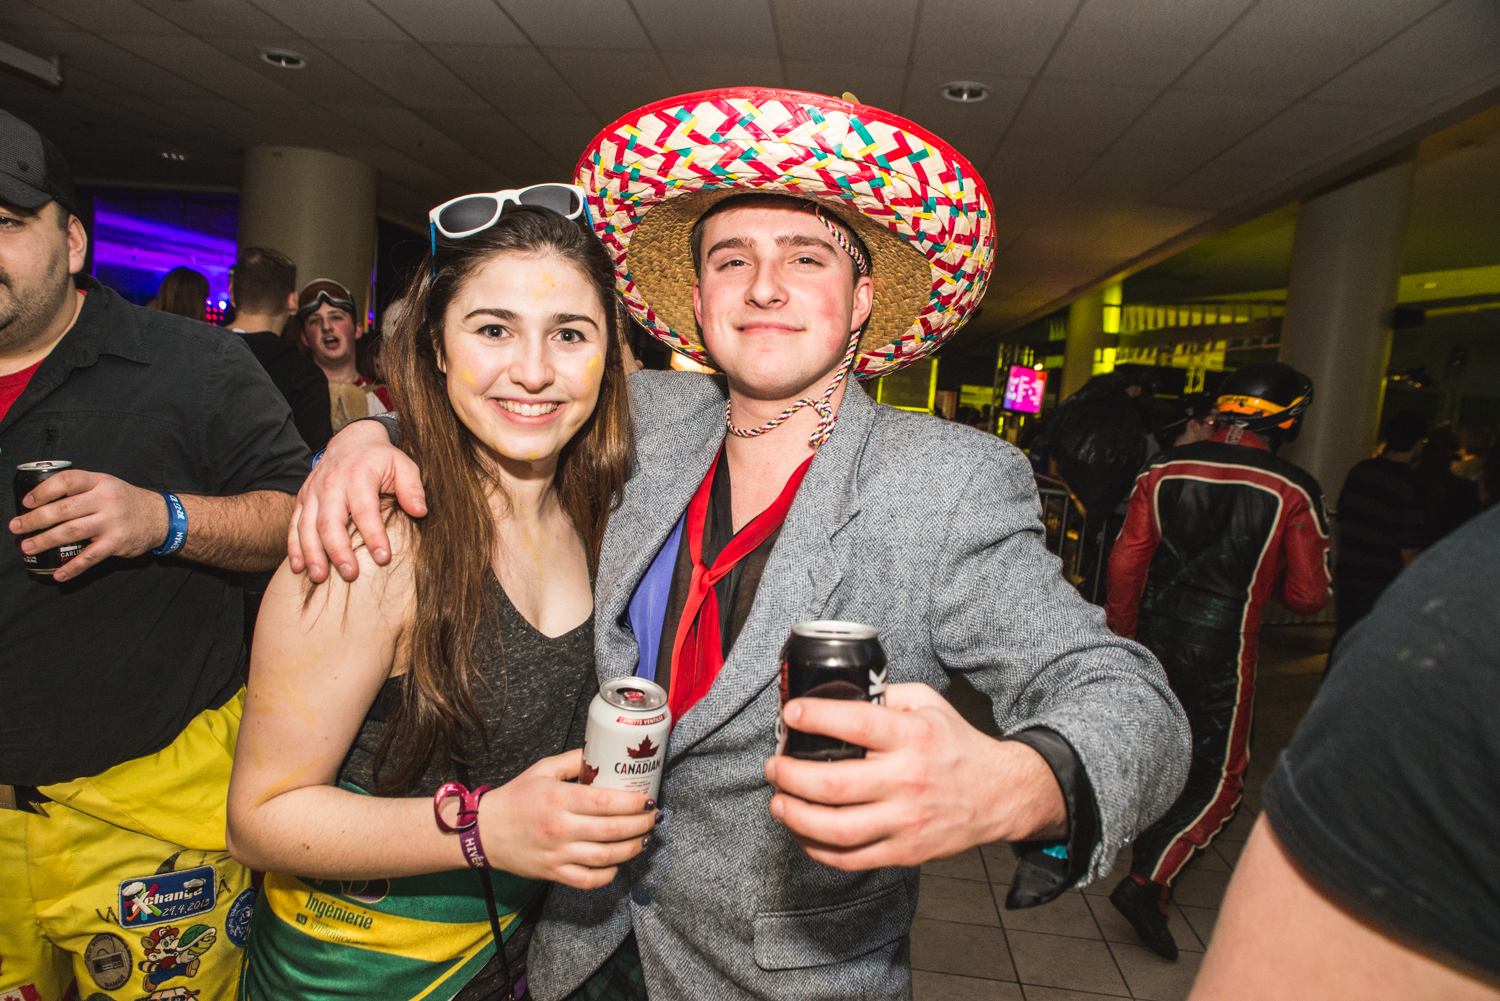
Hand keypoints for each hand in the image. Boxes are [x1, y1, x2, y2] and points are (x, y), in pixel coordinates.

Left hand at [9, 469, 168, 581]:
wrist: (161, 517)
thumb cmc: (126, 501)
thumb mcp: (106, 485)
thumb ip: (80, 490)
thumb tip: (42, 502)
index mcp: (100, 482)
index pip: (67, 481)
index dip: (44, 491)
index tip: (27, 502)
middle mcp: (106, 500)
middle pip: (63, 509)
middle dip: (35, 520)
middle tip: (16, 527)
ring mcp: (112, 522)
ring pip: (71, 532)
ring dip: (45, 541)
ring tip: (28, 546)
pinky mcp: (117, 543)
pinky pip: (90, 557)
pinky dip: (72, 567)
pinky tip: (58, 574)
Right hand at [288, 420, 425, 583]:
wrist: (351, 441)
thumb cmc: (380, 458)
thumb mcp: (402, 464)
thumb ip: (412, 487)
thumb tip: (420, 512)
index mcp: (357, 476)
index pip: (365, 510)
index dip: (373, 535)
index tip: (383, 558)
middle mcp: (330, 484)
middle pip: (330, 522)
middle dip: (338, 551)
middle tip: (350, 574)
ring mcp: (313, 492)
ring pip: (307, 526)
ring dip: (312, 554)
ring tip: (319, 577)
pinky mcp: (302, 500)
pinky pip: (294, 525)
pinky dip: (294, 547)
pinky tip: (298, 567)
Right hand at [480, 749, 656, 889]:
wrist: (483, 832)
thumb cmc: (515, 799)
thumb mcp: (542, 770)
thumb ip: (573, 760)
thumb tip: (602, 751)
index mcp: (558, 799)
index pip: (605, 802)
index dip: (633, 803)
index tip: (649, 799)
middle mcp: (560, 828)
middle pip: (612, 830)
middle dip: (640, 825)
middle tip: (653, 819)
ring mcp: (557, 854)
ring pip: (605, 857)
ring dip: (632, 849)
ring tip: (644, 839)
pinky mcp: (553, 874)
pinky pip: (588, 880)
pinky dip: (608, 875)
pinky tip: (617, 863)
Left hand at [763, 682, 1065, 870]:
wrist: (999, 794)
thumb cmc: (957, 746)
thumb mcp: (929, 703)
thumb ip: (887, 696)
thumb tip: (839, 693)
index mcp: (912, 736)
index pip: (854, 723)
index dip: (814, 717)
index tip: (790, 714)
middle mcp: (907, 779)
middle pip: (833, 783)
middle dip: (790, 775)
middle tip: (773, 767)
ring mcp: (906, 821)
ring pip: (836, 829)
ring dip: (796, 816)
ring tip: (779, 802)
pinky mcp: (905, 851)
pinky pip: (851, 858)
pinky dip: (818, 849)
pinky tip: (803, 833)